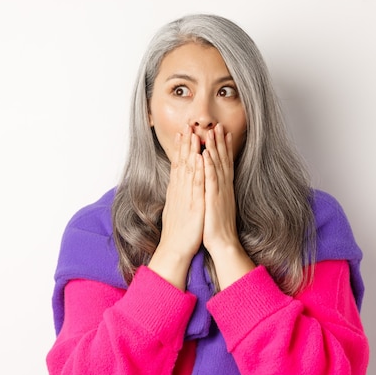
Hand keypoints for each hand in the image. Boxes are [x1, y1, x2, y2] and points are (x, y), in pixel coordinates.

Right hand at [148, 125, 204, 289]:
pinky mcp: (194, 205)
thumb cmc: (178, 231)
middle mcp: (179, 191)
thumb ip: (178, 194)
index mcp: (177, 191)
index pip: (178, 165)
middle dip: (185, 143)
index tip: (183, 133)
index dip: (181, 148)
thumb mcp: (176, 208)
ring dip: (191, 151)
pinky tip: (200, 158)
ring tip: (194, 135)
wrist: (175, 249)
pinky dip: (198, 170)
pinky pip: (196, 184)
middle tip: (187, 125)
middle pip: (182, 163)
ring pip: (188, 169)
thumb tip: (178, 184)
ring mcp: (186, 196)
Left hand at [202, 124, 254, 288]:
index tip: (222, 133)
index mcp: (224, 189)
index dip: (223, 147)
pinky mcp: (213, 199)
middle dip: (220, 141)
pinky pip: (211, 179)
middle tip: (218, 124)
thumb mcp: (218, 205)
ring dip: (215, 147)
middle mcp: (224, 187)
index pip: (224, 164)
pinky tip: (205, 153)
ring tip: (212, 131)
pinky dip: (208, 166)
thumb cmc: (218, 227)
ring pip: (217, 165)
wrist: (223, 244)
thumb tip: (215, 184)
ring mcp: (220, 192)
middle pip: (222, 160)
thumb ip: (217, 192)